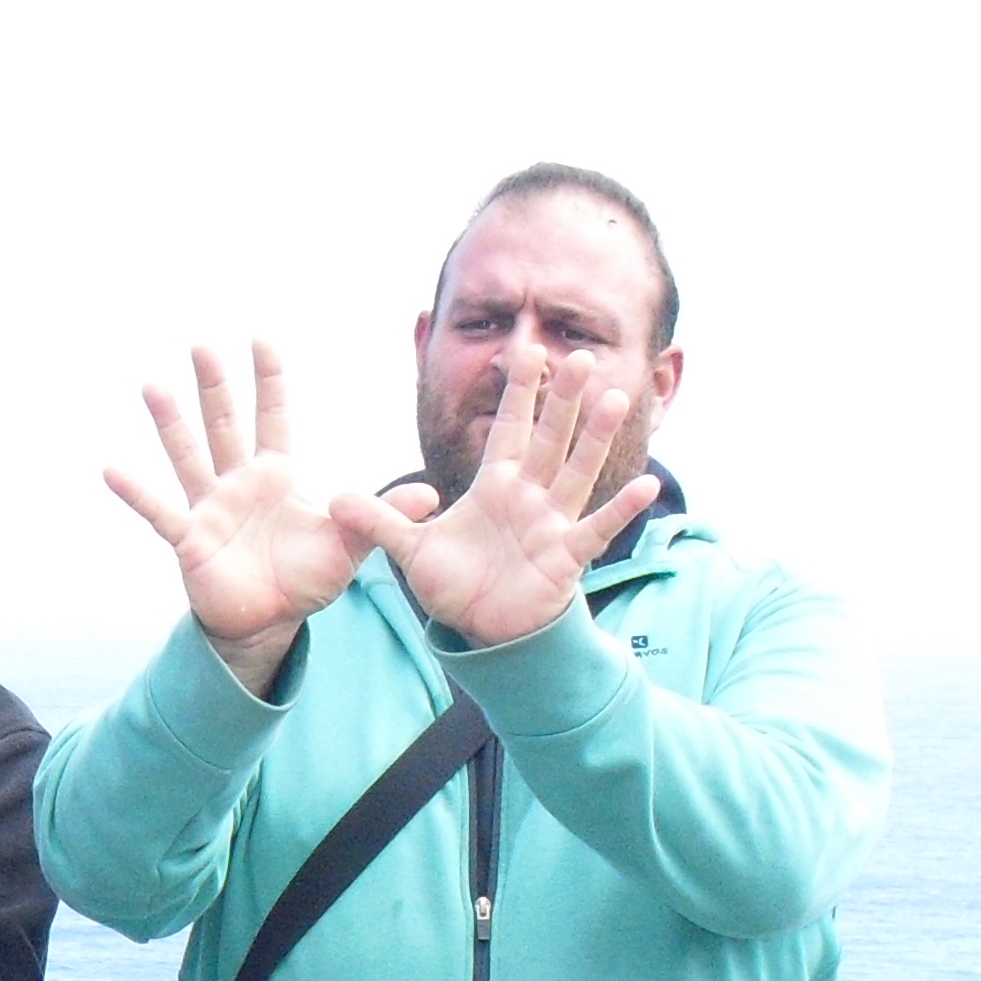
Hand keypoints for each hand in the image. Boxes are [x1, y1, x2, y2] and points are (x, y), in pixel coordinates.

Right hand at [105, 343, 360, 694]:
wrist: (269, 622)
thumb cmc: (304, 578)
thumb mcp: (349, 546)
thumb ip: (381, 517)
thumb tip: (431, 495)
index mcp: (277, 475)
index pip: (274, 416)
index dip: (269, 380)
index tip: (261, 337)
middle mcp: (239, 482)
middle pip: (225, 424)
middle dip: (215, 386)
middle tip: (202, 344)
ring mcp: (211, 508)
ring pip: (189, 456)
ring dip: (171, 423)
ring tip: (152, 385)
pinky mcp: (190, 540)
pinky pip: (161, 512)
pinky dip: (138, 493)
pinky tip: (112, 469)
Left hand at [331, 344, 657, 647]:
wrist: (484, 629)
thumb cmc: (457, 584)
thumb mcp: (411, 551)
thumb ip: (378, 523)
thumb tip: (334, 500)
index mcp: (494, 486)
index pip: (507, 429)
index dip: (518, 393)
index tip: (527, 351)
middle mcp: (528, 497)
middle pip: (547, 439)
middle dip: (562, 401)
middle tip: (581, 357)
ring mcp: (551, 524)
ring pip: (576, 472)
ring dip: (594, 439)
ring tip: (615, 400)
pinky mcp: (566, 558)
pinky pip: (596, 529)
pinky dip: (619, 509)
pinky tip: (646, 484)